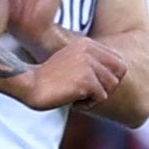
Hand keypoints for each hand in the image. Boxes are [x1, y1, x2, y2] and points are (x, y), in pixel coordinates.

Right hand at [0, 35, 128, 110]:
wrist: (28, 85)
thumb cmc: (48, 79)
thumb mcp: (72, 63)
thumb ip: (92, 64)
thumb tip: (116, 78)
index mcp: (86, 43)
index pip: (119, 62)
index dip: (110, 78)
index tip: (93, 86)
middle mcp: (89, 50)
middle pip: (119, 73)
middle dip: (107, 87)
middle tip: (88, 93)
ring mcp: (88, 64)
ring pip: (111, 86)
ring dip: (95, 97)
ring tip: (76, 95)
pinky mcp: (85, 80)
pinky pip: (101, 97)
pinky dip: (87, 105)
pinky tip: (71, 101)